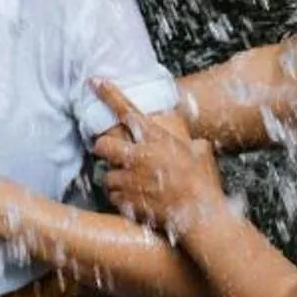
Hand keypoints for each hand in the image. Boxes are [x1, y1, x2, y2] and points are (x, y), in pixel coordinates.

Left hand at [92, 80, 227, 236]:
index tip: (93, 81)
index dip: (108, 94)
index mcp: (155, 139)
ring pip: (106, 176)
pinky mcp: (126, 201)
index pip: (126, 110)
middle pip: (101, 144)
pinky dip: (121, 199)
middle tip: (113, 155)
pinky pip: (113, 197)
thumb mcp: (201, 154)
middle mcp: (138, 156)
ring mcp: (130, 180)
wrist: (199, 215)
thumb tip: (194, 144)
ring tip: (133, 185)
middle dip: (104, 149)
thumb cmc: (204, 184)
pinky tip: (136, 201)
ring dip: (116, 179)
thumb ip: (191, 145)